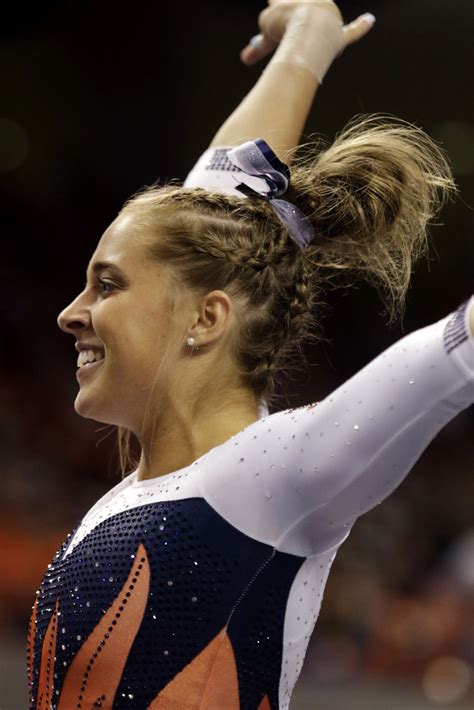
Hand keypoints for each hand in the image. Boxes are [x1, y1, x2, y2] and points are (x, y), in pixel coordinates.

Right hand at [240, 0, 374, 65]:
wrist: (307, 28)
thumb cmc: (285, 28)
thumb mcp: (265, 34)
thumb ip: (259, 45)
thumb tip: (250, 56)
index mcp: (287, 2)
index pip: (276, 3)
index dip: (271, 11)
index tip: (268, 11)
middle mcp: (308, 4)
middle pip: (297, 15)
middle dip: (289, 23)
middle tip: (286, 28)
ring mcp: (325, 17)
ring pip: (317, 23)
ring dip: (309, 30)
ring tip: (301, 37)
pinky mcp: (338, 33)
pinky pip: (352, 31)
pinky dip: (360, 27)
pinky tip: (370, 19)